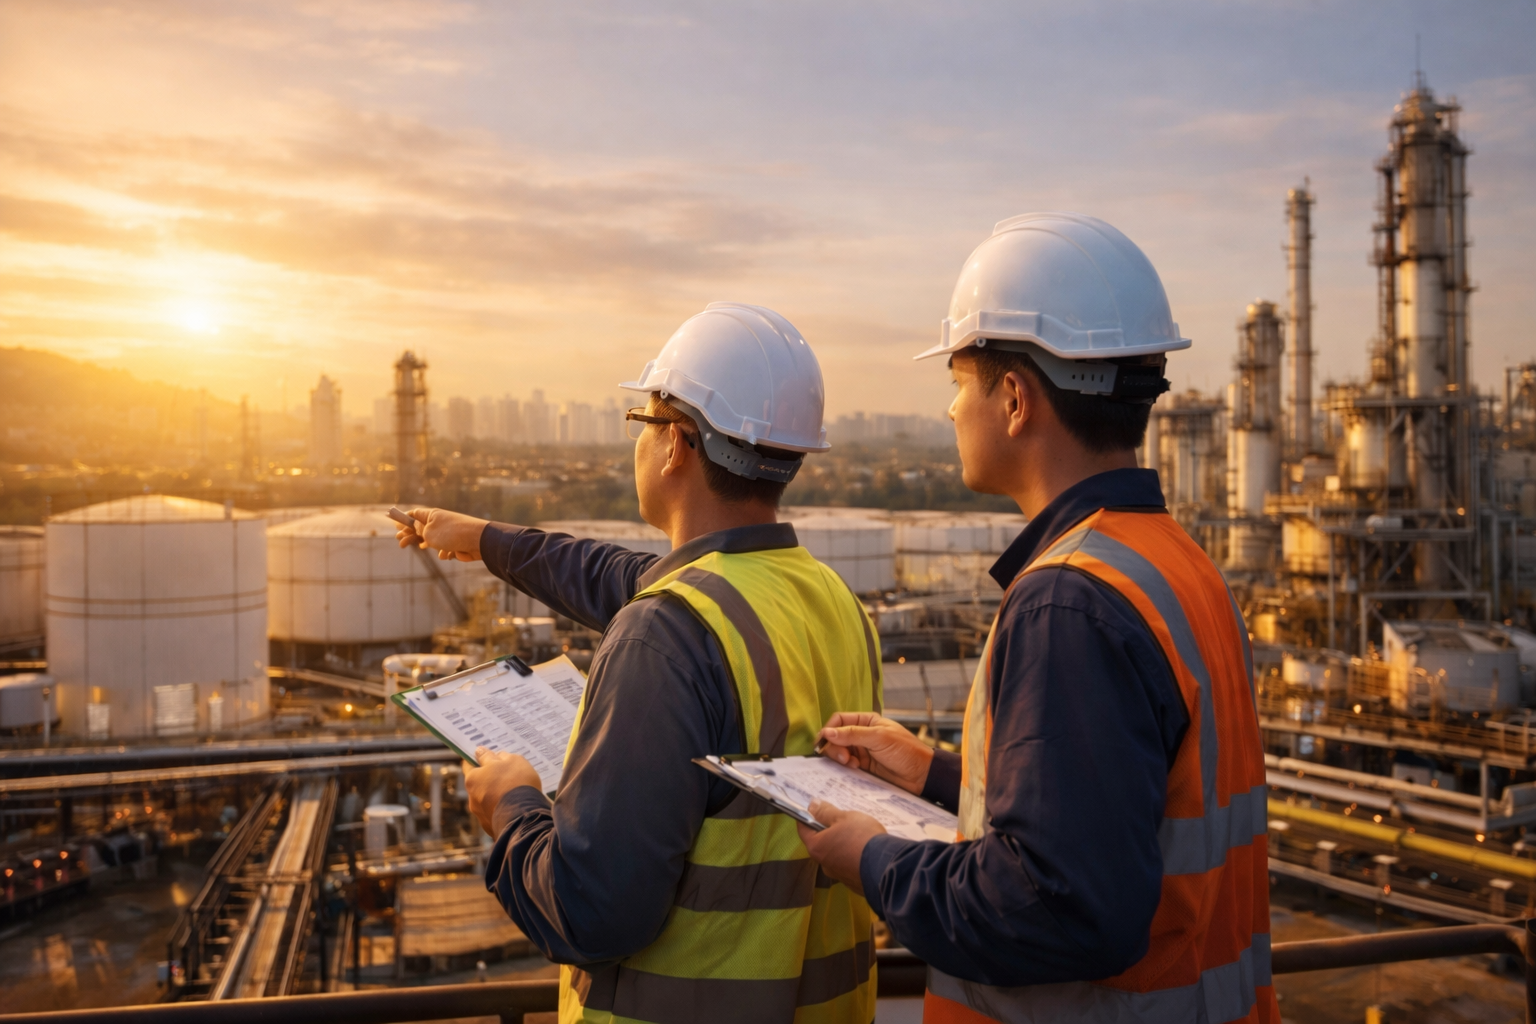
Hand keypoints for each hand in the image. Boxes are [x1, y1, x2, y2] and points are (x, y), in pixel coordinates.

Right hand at [397, 507, 487, 561]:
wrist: (477, 541)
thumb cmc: (451, 534)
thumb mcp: (429, 532)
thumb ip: (419, 531)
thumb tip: (415, 526)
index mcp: (432, 515)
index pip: (415, 514)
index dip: (404, 518)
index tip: (394, 524)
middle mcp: (439, 523)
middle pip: (420, 528)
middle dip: (410, 535)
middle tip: (399, 541)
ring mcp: (447, 534)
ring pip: (431, 541)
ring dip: (427, 545)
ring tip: (420, 547)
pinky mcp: (454, 545)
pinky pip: (444, 550)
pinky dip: (444, 553)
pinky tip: (448, 553)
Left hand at [465, 747, 542, 836]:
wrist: (525, 816)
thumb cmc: (517, 782)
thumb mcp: (511, 760)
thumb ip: (495, 756)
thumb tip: (484, 753)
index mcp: (473, 778)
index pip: (468, 764)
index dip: (477, 759)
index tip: (486, 756)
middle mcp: (472, 797)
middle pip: (479, 784)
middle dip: (490, 780)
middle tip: (507, 775)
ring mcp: (480, 815)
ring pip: (487, 801)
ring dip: (496, 796)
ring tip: (515, 794)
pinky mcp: (490, 828)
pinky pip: (496, 814)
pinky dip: (502, 810)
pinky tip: (516, 807)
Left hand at [796, 801, 885, 896]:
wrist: (887, 867)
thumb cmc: (861, 837)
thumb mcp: (844, 817)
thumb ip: (826, 812)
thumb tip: (812, 805)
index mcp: (817, 848)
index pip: (803, 830)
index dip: (807, 817)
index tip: (817, 809)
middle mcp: (824, 865)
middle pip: (821, 843)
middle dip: (830, 832)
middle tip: (844, 821)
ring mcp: (840, 877)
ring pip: (837, 856)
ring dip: (843, 846)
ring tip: (860, 837)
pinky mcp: (855, 884)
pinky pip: (851, 866)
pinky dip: (855, 858)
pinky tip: (867, 852)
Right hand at [817, 713, 933, 795]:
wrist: (921, 775)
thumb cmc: (905, 751)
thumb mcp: (879, 738)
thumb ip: (852, 734)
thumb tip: (827, 732)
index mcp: (866, 721)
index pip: (839, 720)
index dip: (829, 729)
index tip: (823, 742)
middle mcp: (861, 735)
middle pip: (835, 737)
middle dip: (834, 746)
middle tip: (843, 757)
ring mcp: (861, 751)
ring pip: (838, 752)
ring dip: (839, 757)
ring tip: (850, 764)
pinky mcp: (862, 767)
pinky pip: (845, 765)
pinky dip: (844, 767)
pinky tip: (853, 768)